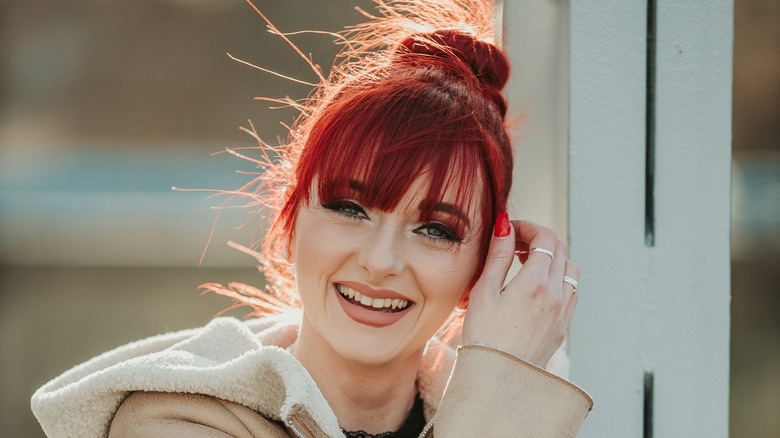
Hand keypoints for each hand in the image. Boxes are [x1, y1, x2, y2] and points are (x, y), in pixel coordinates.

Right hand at [461, 215, 579, 366]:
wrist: (498, 378)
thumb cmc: (484, 337)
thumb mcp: (484, 291)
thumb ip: (499, 255)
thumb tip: (505, 225)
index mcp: (535, 283)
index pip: (545, 238)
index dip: (528, 226)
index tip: (510, 229)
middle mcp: (555, 295)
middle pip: (560, 249)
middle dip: (538, 239)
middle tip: (514, 243)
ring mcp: (563, 312)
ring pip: (570, 270)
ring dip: (551, 259)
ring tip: (526, 265)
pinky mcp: (563, 326)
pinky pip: (570, 292)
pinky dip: (557, 280)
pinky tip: (535, 288)